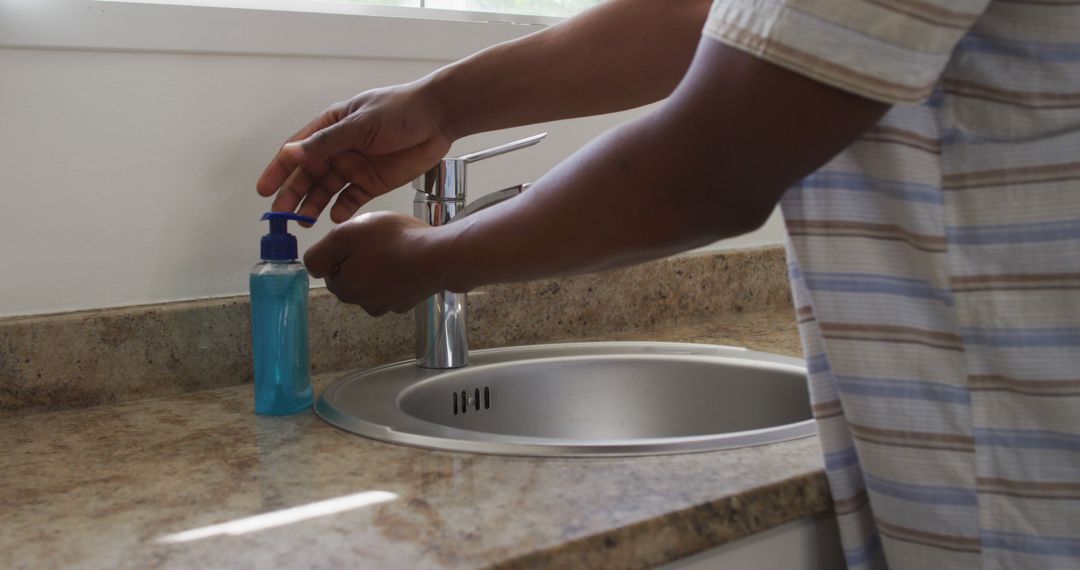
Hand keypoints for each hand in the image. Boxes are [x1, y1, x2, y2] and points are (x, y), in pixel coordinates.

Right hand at [256, 83, 453, 223]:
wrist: (439, 119)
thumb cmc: (399, 111)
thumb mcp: (359, 125)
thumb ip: (325, 143)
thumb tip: (290, 153)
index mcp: (330, 127)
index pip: (296, 151)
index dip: (278, 170)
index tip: (264, 190)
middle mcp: (339, 149)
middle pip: (309, 175)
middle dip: (293, 195)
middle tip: (280, 216)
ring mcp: (355, 167)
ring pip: (327, 190)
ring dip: (313, 205)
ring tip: (302, 222)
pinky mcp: (373, 183)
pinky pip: (351, 200)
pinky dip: (342, 210)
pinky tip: (334, 219)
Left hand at [303, 211, 443, 315]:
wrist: (440, 257)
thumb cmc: (394, 240)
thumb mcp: (346, 233)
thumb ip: (320, 253)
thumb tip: (313, 268)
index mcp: (345, 288)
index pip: (328, 270)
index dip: (340, 251)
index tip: (358, 240)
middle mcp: (364, 304)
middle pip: (350, 278)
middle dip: (359, 261)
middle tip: (377, 241)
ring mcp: (388, 306)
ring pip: (372, 283)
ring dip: (378, 268)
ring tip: (395, 249)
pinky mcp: (408, 303)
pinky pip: (393, 287)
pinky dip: (397, 275)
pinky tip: (407, 260)